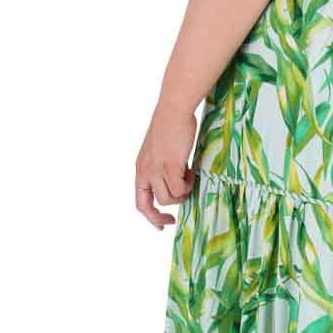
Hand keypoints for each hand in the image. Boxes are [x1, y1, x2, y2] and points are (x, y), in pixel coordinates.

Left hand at [135, 101, 197, 228]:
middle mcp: (145, 172)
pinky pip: (180, 188)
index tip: (164, 224)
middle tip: (178, 214)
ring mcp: (157, 170)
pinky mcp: (170, 166)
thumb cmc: (170, 125)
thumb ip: (162, 167)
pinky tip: (191, 171)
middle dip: (167, 211)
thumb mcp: (159, 151)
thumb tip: (176, 182)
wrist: (173, 109)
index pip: (140, 202)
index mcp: (141, 169)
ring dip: (181, 193)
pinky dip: (188, 184)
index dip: (151, 217)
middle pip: (154, 205)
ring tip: (188, 177)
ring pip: (169, 199)